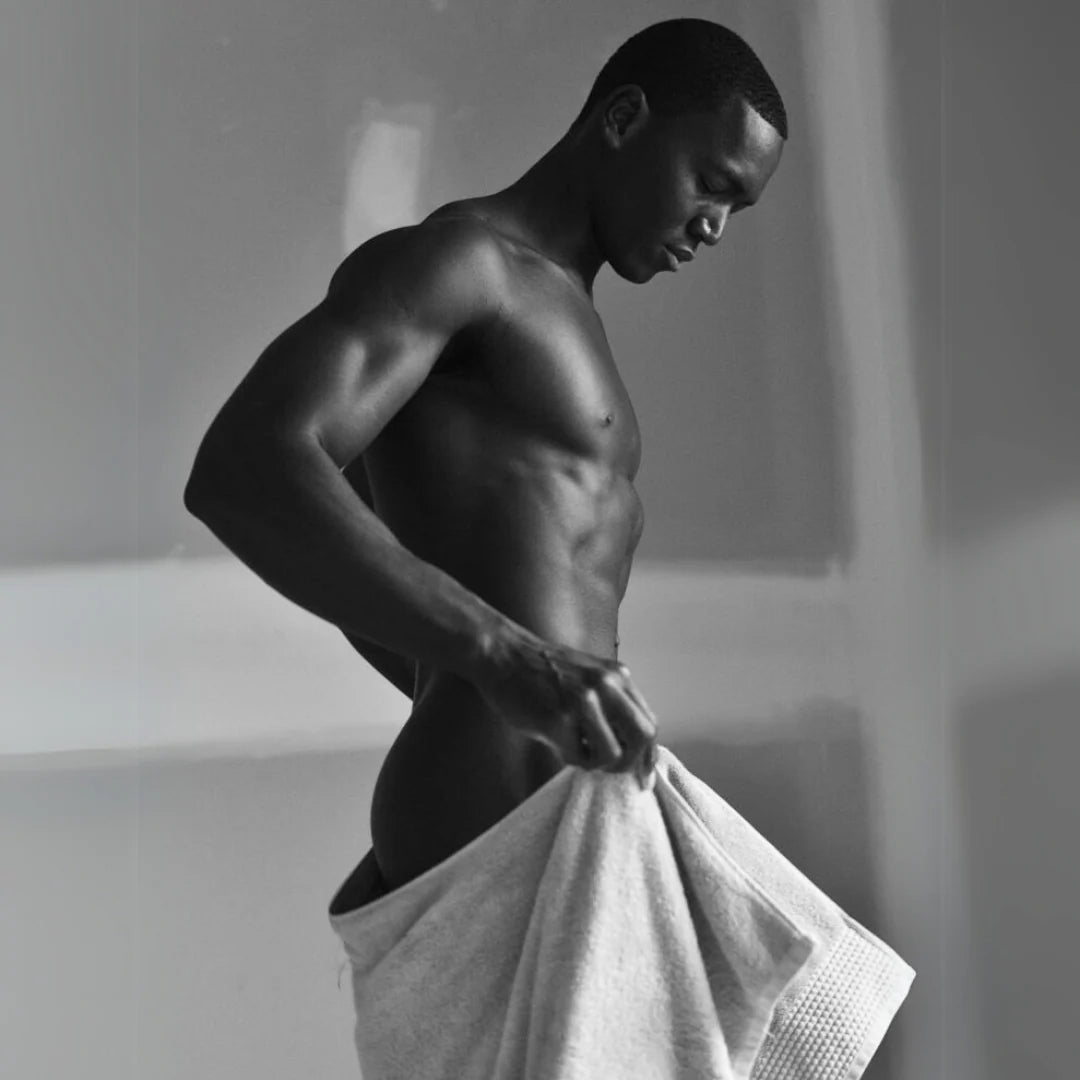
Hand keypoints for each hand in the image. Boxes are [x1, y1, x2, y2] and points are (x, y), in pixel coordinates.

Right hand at [475, 638, 659, 788]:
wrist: (502, 654)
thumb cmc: (540, 670)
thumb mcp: (588, 677)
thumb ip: (611, 704)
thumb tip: (628, 748)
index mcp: (617, 676)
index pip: (649, 722)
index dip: (648, 754)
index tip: (643, 776)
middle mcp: (606, 684)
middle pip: (643, 736)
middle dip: (630, 763)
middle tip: (610, 769)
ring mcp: (583, 701)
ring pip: (613, 754)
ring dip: (596, 763)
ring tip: (575, 749)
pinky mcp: (558, 718)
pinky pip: (578, 757)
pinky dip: (569, 757)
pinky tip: (555, 741)